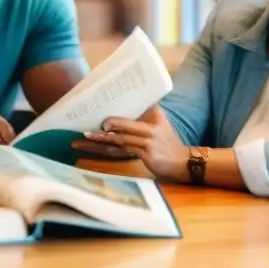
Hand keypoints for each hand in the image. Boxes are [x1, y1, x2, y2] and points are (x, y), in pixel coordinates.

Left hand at [73, 106, 188, 179]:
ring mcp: (148, 141)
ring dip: (101, 139)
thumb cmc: (168, 144)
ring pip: (120, 139)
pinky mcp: (147, 154)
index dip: (112, 114)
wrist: (185, 163)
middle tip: (83, 128)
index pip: (129, 112)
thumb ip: (146, 114)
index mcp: (153, 115)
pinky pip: (124, 150)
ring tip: (85, 138)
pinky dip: (110, 148)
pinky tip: (99, 148)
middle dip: (102, 127)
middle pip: (121, 126)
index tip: (95, 111)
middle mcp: (150, 127)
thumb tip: (127, 104)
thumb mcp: (160, 124)